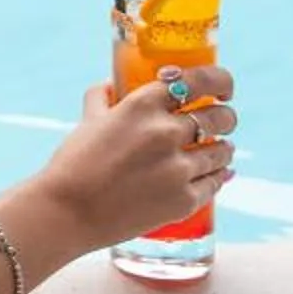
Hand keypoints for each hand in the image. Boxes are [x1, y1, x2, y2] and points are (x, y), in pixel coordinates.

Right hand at [31, 65, 237, 248]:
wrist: (67, 213)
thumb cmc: (74, 164)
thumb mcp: (88, 120)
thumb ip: (102, 96)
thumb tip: (111, 86)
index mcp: (142, 105)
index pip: (198, 80)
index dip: (219, 81)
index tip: (223, 88)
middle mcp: (165, 132)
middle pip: (219, 116)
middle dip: (225, 116)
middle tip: (221, 121)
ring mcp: (178, 168)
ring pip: (222, 150)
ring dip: (223, 148)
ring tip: (219, 149)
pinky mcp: (184, 200)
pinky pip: (215, 182)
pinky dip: (218, 175)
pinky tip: (218, 173)